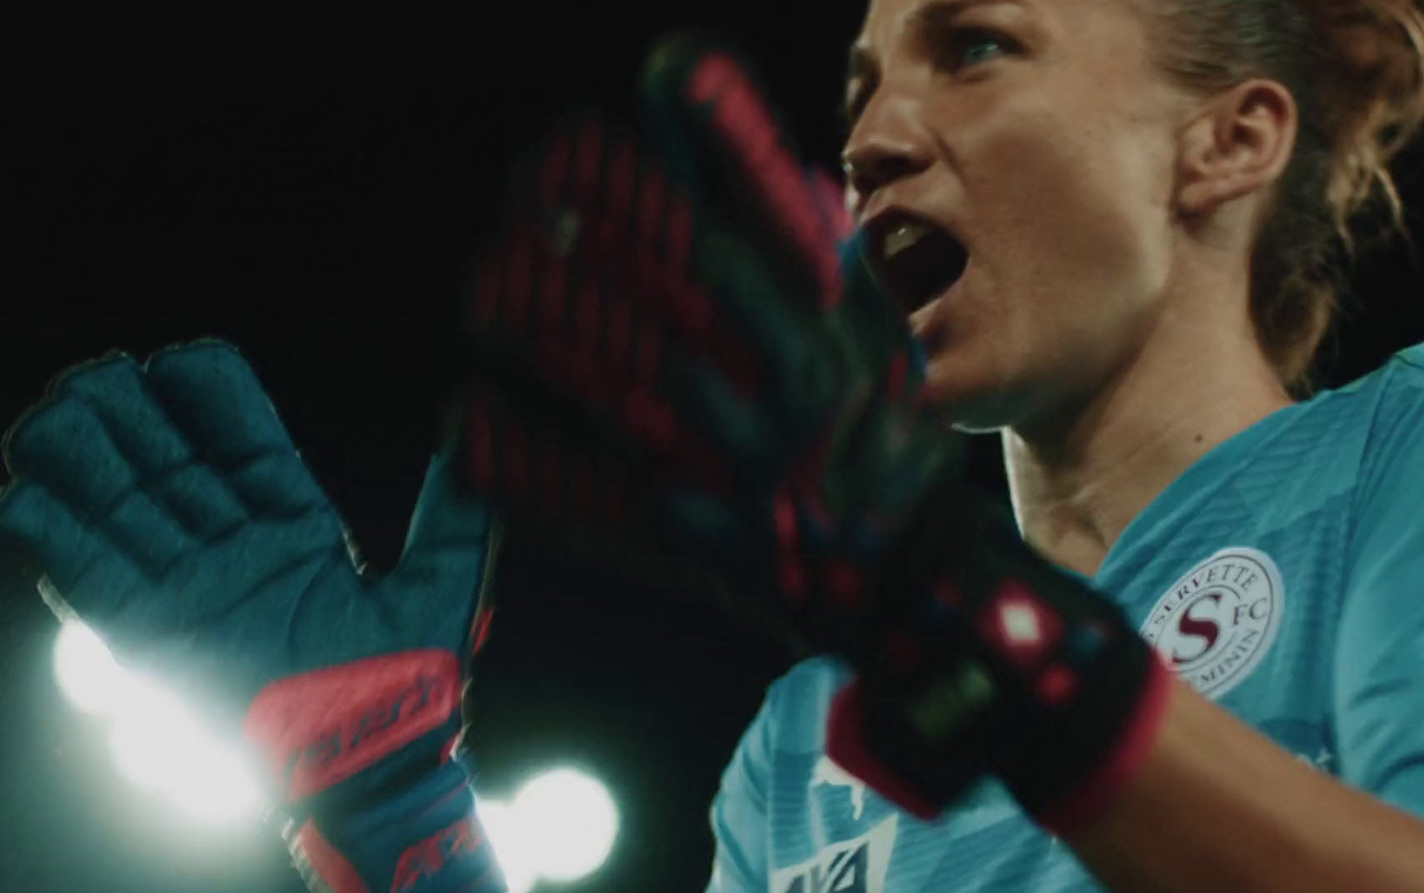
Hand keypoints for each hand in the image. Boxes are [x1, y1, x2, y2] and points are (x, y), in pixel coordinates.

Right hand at [0, 341, 501, 891]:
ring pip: (122, 509)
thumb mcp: (444, 584)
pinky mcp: (156, 639)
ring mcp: (191, 591)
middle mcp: (235, 551)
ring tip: (59, 407)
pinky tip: (26, 491)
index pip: (245, 444)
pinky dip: (58, 536)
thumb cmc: (414, 684)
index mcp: (296, 530)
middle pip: (170, 463)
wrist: (374, 769)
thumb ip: (457, 511)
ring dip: (84, 458)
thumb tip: (477, 431)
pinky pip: (95, 579)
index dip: (214, 398)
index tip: (186, 356)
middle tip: (103, 372)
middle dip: (132, 414)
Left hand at [456, 32, 1169, 832]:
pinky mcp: (706, 542)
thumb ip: (828, 265)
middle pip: (684, 311)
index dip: (678, 189)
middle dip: (603, 252)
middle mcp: (799, 403)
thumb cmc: (884, 442)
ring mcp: (750, 477)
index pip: (751, 246)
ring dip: (560, 341)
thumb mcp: (881, 346)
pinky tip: (471, 424)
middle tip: (531, 202)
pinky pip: (607, 503)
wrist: (911, 584)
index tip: (608, 135)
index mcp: (838, 342)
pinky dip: (535, 469)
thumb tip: (779, 169)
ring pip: (641, 396)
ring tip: (490, 291)